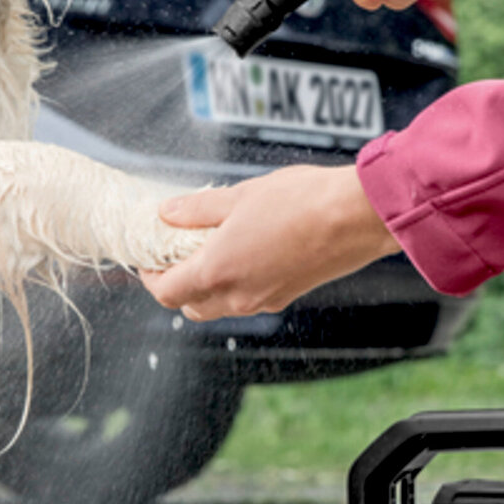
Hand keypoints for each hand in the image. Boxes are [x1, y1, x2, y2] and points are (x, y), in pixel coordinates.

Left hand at [139, 165, 400, 321]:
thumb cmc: (300, 201)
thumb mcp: (239, 196)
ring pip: (219, 307)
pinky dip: (235, 284)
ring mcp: (266, 299)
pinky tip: (245, 250)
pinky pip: (248, 299)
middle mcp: (239, 296)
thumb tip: (166, 213)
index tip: (148, 257)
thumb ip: (198, 209)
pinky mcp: (288, 295)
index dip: (149, 277)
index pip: (167, 292)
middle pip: (190, 306)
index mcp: (217, 272)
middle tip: (175, 253)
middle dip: (176, 285)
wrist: (355, 217)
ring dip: (206, 287)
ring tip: (210, 248)